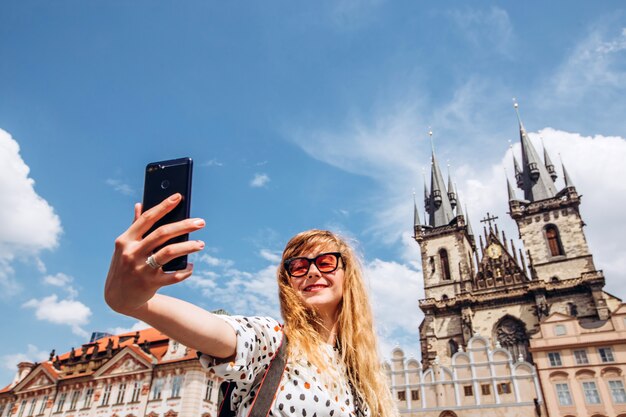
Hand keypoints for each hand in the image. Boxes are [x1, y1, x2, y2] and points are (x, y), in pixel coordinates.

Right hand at [104, 193, 205, 315]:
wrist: (118, 298)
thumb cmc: (125, 266)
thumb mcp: (125, 247)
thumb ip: (135, 226)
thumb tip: (140, 204)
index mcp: (125, 240)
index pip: (147, 218)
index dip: (163, 206)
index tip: (179, 196)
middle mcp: (132, 253)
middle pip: (162, 233)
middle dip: (184, 226)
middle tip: (201, 222)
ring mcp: (140, 269)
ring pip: (169, 252)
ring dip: (189, 247)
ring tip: (201, 244)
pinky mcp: (150, 284)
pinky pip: (174, 275)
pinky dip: (185, 270)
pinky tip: (191, 266)